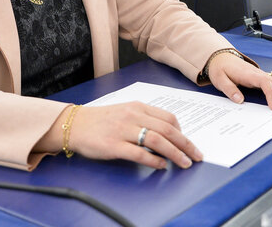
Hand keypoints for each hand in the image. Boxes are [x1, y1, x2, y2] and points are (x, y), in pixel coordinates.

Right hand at [65, 102, 202, 169]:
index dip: (182, 132)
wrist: (75, 124)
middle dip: (186, 144)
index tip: (188, 143)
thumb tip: (167, 134)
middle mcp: (133, 116)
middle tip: (196, 156)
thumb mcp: (126, 111)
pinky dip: (154, 160)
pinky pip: (139, 153)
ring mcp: (123, 130)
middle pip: (167, 129)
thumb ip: (145, 119)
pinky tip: (162, 165)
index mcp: (138, 107)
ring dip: (174, 153)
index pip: (168, 117)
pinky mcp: (113, 146)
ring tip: (184, 163)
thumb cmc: (101, 120)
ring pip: (157, 140)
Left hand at [207, 53, 271, 110]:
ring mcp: (261, 74)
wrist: (220, 58)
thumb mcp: (220, 79)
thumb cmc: (220, 68)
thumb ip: (229, 89)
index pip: (266, 83)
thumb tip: (239, 100)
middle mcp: (258, 73)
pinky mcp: (261, 76)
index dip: (271, 95)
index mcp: (249, 74)